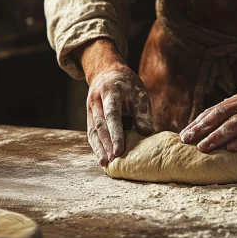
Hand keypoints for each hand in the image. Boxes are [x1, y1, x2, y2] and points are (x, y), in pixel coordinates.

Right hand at [74, 39, 152, 165]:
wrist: (107, 72)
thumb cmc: (127, 85)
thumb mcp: (139, 93)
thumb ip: (141, 113)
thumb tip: (146, 133)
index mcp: (110, 94)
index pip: (112, 116)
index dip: (115, 134)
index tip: (119, 151)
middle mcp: (96, 102)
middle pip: (99, 126)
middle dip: (105, 145)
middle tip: (112, 162)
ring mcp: (90, 109)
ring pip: (92, 131)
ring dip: (98, 149)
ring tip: (106, 164)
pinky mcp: (89, 116)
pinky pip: (92, 133)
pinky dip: (96, 146)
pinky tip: (102, 157)